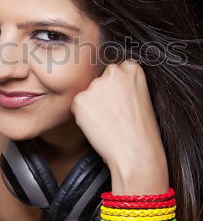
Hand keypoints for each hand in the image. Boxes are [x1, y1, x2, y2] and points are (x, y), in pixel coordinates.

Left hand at [70, 59, 167, 173]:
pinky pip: (78, 106)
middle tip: (115, 114)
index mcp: (131, 67)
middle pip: (99, 80)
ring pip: (88, 93)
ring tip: (109, 121)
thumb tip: (104, 83)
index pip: (115, 73)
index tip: (122, 102)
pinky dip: (84, 116)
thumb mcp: (141, 96)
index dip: (117, 90)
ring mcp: (95, 84)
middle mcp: (112, 71)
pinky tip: (99, 125)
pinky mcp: (80, 99)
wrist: (136, 152)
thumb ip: (124, 83)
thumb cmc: (141, 130)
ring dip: (93, 105)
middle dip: (103, 94)